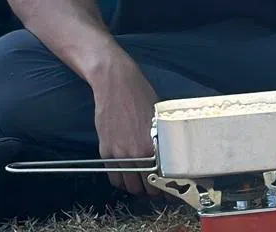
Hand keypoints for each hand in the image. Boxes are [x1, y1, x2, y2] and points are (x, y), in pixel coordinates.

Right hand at [90, 51, 160, 195]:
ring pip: (129, 186)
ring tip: (142, 182)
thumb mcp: (160, 119)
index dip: (166, 188)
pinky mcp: (105, 151)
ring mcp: (119, 154)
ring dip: (136, 188)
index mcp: (154, 147)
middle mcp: (136, 154)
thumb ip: (163, 141)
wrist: (116, 84)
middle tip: (156, 187)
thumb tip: (170, 156)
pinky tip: (127, 176)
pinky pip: (114, 177)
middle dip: (152, 190)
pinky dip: (121, 181)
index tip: (169, 190)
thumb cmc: (142, 96)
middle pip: (145, 188)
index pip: (162, 179)